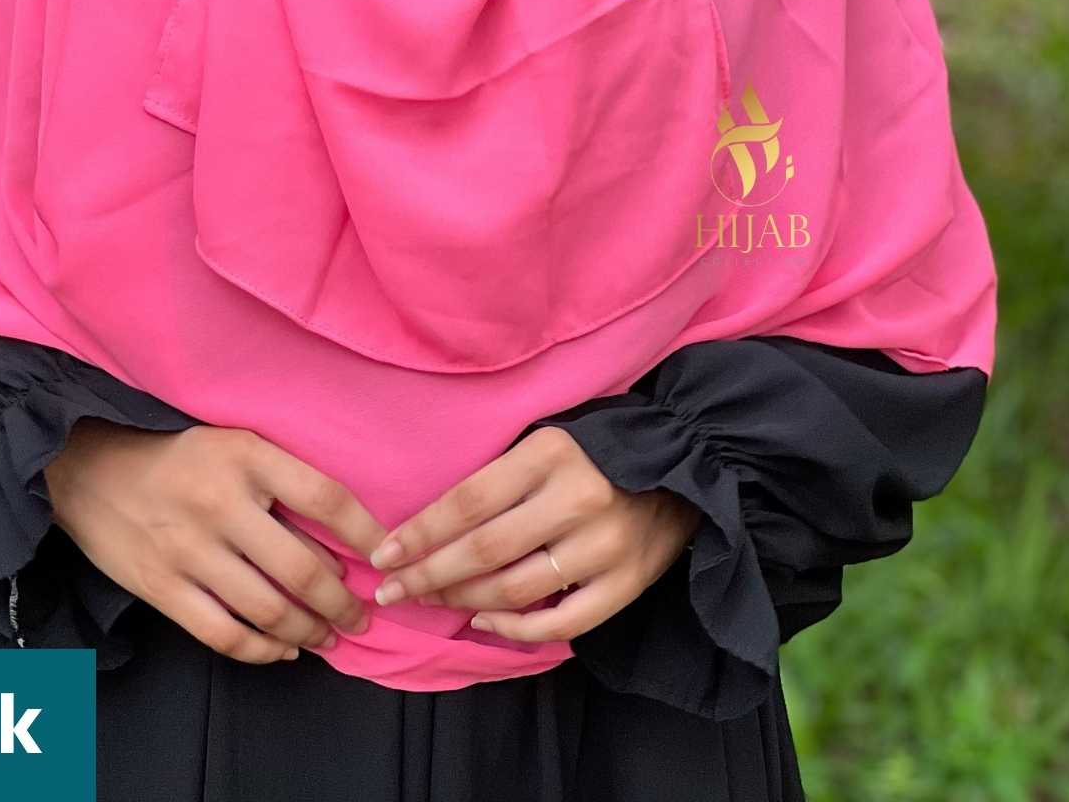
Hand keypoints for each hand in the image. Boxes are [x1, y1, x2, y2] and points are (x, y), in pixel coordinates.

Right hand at [44, 420, 384, 664]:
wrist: (87, 464)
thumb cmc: (174, 453)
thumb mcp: (230, 441)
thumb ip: (279, 477)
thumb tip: (340, 536)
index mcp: (245, 455)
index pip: (325, 497)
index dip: (366, 532)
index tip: (387, 556)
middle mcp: (221, 502)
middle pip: (303, 568)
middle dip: (344, 602)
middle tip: (363, 614)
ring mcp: (190, 550)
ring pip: (269, 609)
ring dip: (310, 631)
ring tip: (329, 636)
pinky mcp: (162, 587)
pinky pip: (224, 634)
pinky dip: (262, 650)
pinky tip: (283, 649)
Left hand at [365, 424, 702, 643]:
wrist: (685, 465)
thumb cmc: (596, 450)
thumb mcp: (546, 439)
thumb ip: (499, 474)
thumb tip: (429, 523)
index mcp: (550, 453)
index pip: (468, 500)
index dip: (421, 531)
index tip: (383, 553)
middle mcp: (576, 499)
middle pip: (483, 550)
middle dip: (427, 574)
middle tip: (390, 590)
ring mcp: (604, 547)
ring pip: (514, 589)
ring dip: (462, 600)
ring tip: (429, 600)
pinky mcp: (627, 584)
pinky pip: (560, 621)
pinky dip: (515, 629)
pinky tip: (483, 620)